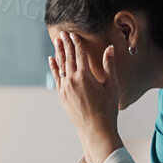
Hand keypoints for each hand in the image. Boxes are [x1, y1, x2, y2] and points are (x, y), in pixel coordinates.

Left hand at [49, 31, 123, 162]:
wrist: (95, 129)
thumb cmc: (107, 109)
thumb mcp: (112, 86)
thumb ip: (109, 65)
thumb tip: (109, 48)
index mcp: (85, 76)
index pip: (79, 54)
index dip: (76, 42)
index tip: (73, 34)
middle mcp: (72, 80)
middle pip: (68, 57)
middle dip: (66, 44)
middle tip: (63, 33)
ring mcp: (65, 88)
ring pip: (60, 66)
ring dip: (58, 52)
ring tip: (57, 41)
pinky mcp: (62, 95)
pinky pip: (56, 77)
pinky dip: (54, 67)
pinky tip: (51, 59)